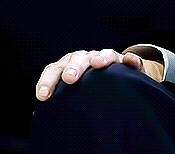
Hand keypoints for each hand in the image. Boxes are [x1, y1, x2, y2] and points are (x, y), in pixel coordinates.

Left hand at [36, 48, 163, 100]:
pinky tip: (130, 62)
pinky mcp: (128, 65)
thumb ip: (63, 100)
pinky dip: (131, 60)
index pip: (55, 69)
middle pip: (78, 58)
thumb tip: (45, 120)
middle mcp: (87, 60)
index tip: (43, 96)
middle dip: (73, 67)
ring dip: (101, 57)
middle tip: (69, 79)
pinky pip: (131, 60)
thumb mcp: (73, 92)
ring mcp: (108, 60)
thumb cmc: (89, 87)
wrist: (119, 79)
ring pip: (105, 54)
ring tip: (98, 63)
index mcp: (69, 66)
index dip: (48, 81)